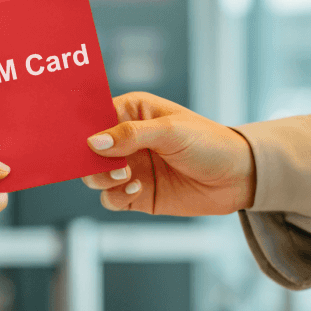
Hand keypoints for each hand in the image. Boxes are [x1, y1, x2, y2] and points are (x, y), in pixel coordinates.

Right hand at [81, 92, 256, 215]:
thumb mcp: (171, 131)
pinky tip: (137, 188)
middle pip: (88, 149)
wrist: (238, 177)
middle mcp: (126, 140)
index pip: (95, 115)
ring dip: (102, 177)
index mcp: (132, 112)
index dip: (82, 126)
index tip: (73, 137)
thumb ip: (130, 135)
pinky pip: (111, 198)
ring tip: (126, 175)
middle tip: (104, 163)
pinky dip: (116, 195)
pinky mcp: (137, 194)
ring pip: (94, 175)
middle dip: (88, 157)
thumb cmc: (210, 143)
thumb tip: (93, 142)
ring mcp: (130, 167)